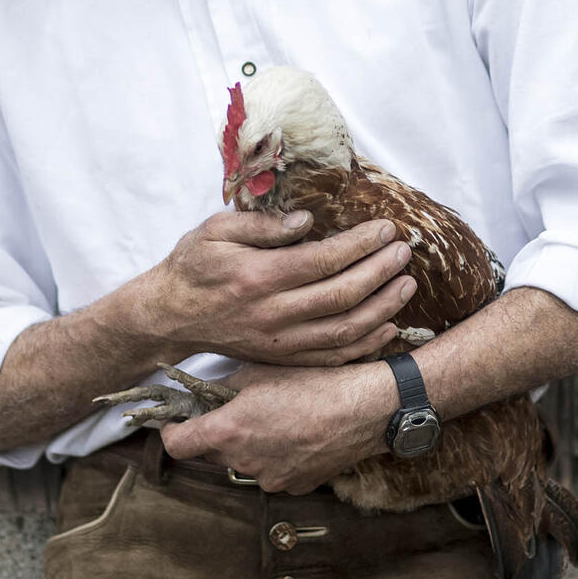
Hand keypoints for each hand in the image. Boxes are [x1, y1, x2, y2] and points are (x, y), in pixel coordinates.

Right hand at [134, 211, 414, 365]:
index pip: (323, 260)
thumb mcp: (215, 230)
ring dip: (383, 307)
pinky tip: (388, 326)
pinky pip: (333, 357)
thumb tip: (307, 221)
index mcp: (258, 276)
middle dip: (380, 272)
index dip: (360, 245)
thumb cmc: (193, 266)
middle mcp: (273, 313)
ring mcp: (280, 341)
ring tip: (407, 284)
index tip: (385, 229)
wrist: (170, 316)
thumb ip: (262, 225)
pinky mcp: (282, 357)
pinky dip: (366, 344)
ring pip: (344, 330)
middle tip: (404, 251)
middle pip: (342, 296)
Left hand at [159, 362, 399, 493]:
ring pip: (244, 462)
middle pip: (212, 453)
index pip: (177, 445)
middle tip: (233, 409)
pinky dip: (276, 455)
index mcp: (227, 432)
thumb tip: (207, 392)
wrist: (364, 408)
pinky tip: (297, 432)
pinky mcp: (295, 486)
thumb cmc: (313, 382)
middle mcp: (244, 462)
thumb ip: (225, 386)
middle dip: (216, 433)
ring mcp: (271, 479)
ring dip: (249, 445)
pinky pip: (273, 471)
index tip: (174, 421)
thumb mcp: (260, 371)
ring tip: (276, 417)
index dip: (171, 431)